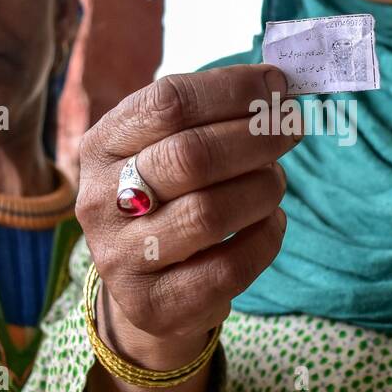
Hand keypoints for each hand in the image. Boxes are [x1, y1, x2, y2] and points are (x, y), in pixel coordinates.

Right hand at [76, 65, 298, 368]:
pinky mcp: (151, 305)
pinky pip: (228, 269)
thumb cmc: (170, 198)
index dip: (231, 90)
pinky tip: (272, 222)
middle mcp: (100, 201)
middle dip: (256, 137)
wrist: (147, 286)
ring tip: (275, 180)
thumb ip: (211, 115)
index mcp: (101, 146)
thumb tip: (278, 87)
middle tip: (291, 130)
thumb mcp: (168, 147)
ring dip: (262, 189)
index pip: (167, 102)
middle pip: (190, 156)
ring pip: (210, 214)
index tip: (277, 86)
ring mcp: (120, 257)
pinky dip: (265, 239)